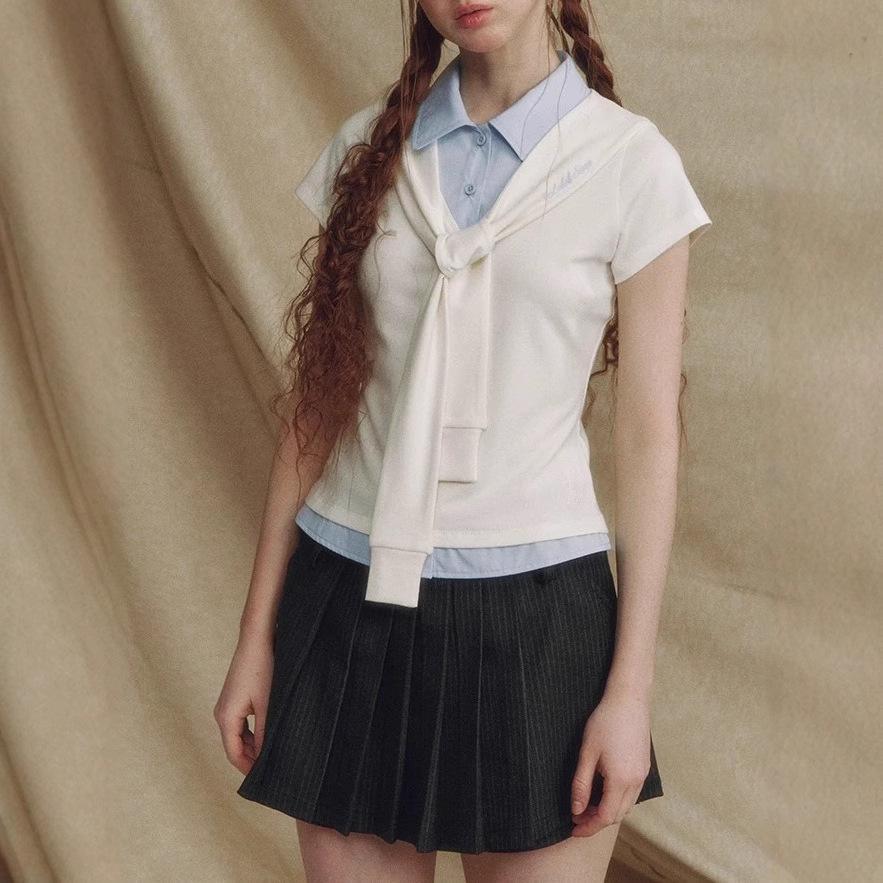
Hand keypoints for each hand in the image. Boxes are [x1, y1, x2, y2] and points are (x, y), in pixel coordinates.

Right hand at [214, 631, 274, 774]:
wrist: (256, 640)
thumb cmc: (263, 669)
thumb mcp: (267, 705)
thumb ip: (265, 733)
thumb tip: (265, 757)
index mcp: (226, 718)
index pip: (234, 754)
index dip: (248, 769)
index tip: (263, 781)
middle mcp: (221, 713)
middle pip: (234, 746)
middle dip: (251, 759)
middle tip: (272, 770)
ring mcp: (226, 705)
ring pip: (238, 735)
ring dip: (253, 746)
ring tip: (272, 755)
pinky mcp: (234, 697)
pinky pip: (240, 723)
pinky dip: (252, 733)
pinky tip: (268, 735)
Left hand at [570, 690, 651, 836]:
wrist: (629, 700)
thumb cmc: (605, 722)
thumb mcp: (587, 753)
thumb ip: (581, 784)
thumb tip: (576, 809)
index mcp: (621, 781)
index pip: (605, 817)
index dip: (588, 826)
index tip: (573, 828)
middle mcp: (636, 782)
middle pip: (617, 815)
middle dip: (596, 820)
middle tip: (576, 815)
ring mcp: (642, 775)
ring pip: (626, 805)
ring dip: (607, 811)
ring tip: (587, 804)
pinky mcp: (644, 767)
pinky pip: (632, 793)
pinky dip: (617, 799)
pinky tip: (603, 791)